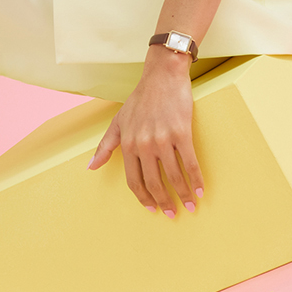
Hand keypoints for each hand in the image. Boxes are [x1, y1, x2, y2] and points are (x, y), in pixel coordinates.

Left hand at [87, 51, 203, 217]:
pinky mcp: (181, 133)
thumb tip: (90, 167)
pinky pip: (190, 163)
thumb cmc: (140, 99)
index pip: (133, 180)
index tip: (152, 209)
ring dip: (182, 195)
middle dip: (163, 202)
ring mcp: (162, 139)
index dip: (143, 197)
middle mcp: (143, 144)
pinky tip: (200, 191)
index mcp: (127, 144)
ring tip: (190, 206)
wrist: (162, 77)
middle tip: (172, 214)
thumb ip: (105, 146)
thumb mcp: (118, 122)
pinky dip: (196, 179)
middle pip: (153, 182)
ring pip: (173, 176)